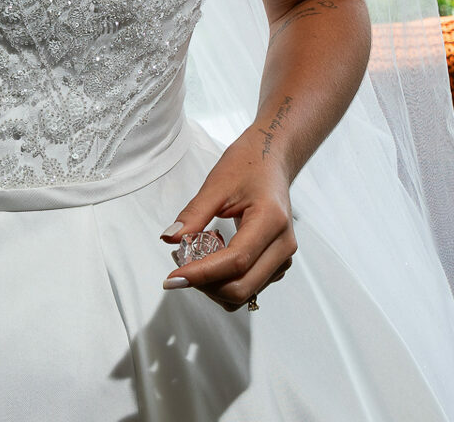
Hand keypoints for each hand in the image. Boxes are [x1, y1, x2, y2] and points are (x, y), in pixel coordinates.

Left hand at [158, 135, 296, 311]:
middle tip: (180, 268)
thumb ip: (193, 214)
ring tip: (198, 257)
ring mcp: (283, 257)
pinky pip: (250, 286)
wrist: (272, 161)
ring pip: (245, 292)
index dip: (202, 274)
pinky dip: (226, 281)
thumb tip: (170, 239)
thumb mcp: (216, 185)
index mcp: (271, 221)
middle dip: (206, 285)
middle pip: (242, 287)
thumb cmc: (248, 166)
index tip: (174, 277)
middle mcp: (283, 245)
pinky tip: (214, 258)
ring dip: (215, 286)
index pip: (235, 262)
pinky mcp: (277, 263)